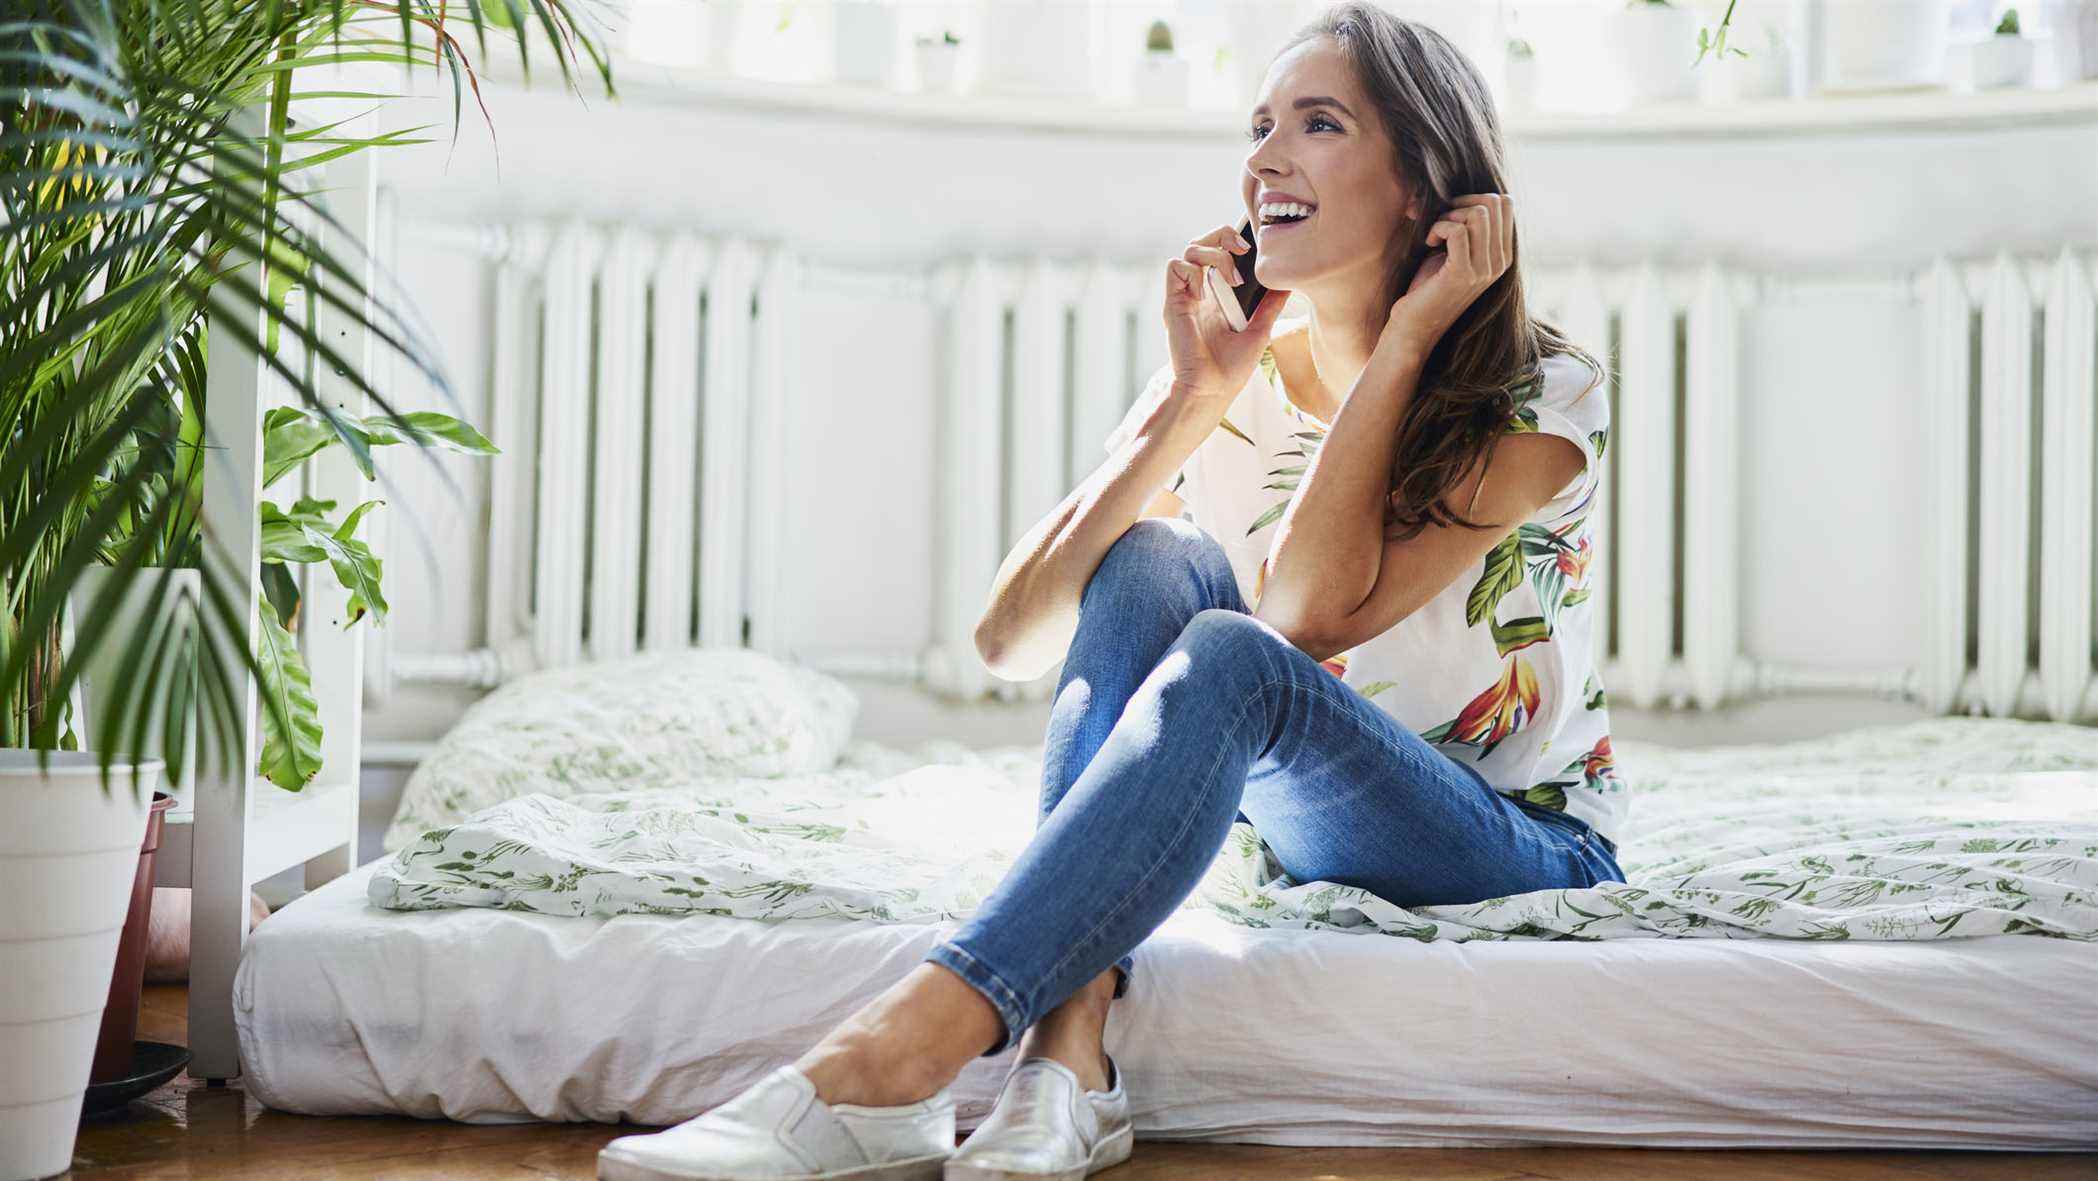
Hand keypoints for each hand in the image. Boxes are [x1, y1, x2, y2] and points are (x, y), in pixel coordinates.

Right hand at [1163, 223, 1290, 400]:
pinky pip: (1176, 267)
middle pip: (1202, 241)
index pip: (1218, 251)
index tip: (1251, 249)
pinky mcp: (1174, 302)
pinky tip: (1206, 295)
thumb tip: (1288, 284)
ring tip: (1230, 280)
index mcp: (1217, 295)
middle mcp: (1200, 291)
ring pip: (1189, 250)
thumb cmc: (1230, 369)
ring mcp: (1186, 295)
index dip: (1231, 240)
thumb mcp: (1259, 331)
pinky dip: (1194, 272)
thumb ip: (1270, 306)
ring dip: (1214, 255)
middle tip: (1242, 251)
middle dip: (1222, 235)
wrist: (1211, 390)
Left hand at [1382, 193, 1513, 361]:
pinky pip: (1457, 230)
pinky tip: (1429, 244)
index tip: (1449, 215)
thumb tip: (1457, 193)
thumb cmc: (1428, 287)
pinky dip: (1438, 228)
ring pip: (1478, 213)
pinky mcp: (1463, 274)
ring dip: (1448, 216)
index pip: (1505, 203)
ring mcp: (1484, 269)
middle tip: (1439, 223)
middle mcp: (1500, 262)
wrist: (1414, 327)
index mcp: (1502, 254)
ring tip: (1434, 235)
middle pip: (1493, 203)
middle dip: (1459, 203)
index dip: (1472, 198)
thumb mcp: (1454, 252)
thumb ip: (1467, 227)